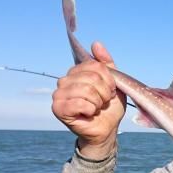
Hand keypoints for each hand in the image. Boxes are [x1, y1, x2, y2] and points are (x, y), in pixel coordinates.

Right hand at [51, 41, 125, 158]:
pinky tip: (89, 114)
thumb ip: (106, 64)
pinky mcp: (58, 108)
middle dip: (104, 93)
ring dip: (98, 102)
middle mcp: (64, 80)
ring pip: (86, 90)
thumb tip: (96, 43)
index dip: (108, 80)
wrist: (106, 129)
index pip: (95, 66)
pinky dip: (91, 110)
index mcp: (77, 72)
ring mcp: (59, 94)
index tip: (110, 91)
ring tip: (97, 108)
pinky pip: (79, 103)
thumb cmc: (109, 107)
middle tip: (104, 102)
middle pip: (91, 78)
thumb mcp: (113, 83)